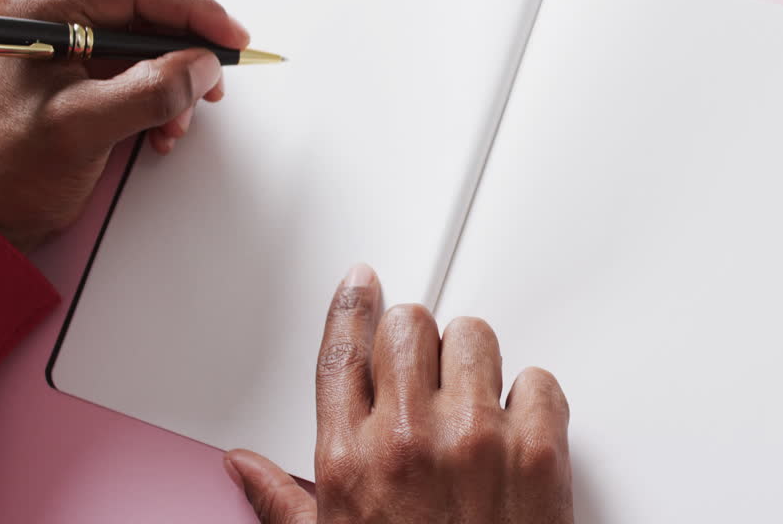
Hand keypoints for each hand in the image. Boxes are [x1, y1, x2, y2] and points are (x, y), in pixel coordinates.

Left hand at [0, 0, 248, 251]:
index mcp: (41, 8)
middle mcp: (52, 11)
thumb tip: (204, 65)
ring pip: (152, 36)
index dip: (196, 10)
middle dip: (187, 48)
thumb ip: (151, 91)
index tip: (233, 39)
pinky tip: (160, 126)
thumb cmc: (12, 171)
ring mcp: (67, 36)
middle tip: (211, 83)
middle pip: (150, 6)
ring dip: (176, 78)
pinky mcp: (80, 62)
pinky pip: (142, 62)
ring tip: (174, 122)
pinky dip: (162, 92)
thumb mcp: (86, 128)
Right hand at [223, 264, 573, 522]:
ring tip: (472, 404)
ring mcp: (478, 439)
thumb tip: (243, 466)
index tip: (360, 283)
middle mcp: (410, 438)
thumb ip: (281, 500)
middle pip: (408, 325)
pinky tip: (517, 430)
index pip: (342, 349)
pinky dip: (532, 397)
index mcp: (351, 460)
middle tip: (425, 372)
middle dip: (414, 340)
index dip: (351, 304)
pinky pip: (538, 379)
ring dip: (474, 361)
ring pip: (475, 335)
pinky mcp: (539, 450)